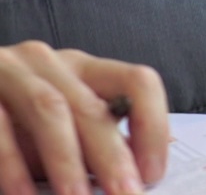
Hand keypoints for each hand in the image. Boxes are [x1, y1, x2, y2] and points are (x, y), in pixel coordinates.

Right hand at [0, 42, 168, 194]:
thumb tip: (138, 172)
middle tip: (126, 194)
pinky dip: (13, 167)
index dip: (153, 126)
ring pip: (50, 110)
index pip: (138, 81)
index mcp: (83, 68)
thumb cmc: (13, 119)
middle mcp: (48, 62)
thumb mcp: (60, 122)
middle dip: (111, 157)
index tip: (153, 172)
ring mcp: (8, 72)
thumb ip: (93, 138)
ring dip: (66, 162)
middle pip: (92, 106)